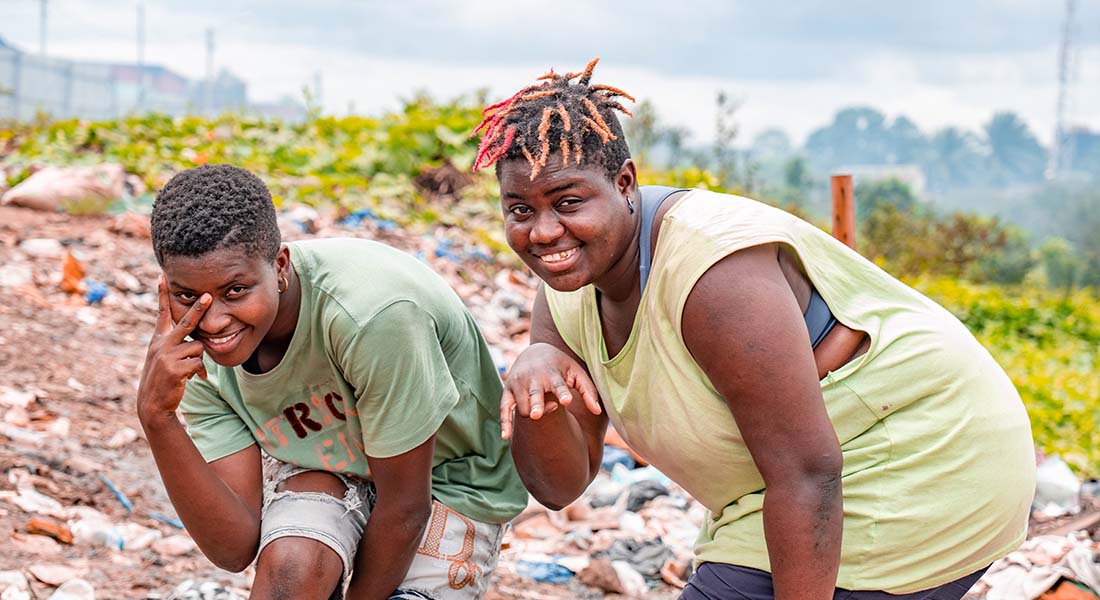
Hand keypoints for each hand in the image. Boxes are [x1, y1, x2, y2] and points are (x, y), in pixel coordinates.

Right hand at [136, 276, 210, 422]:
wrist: (153, 403)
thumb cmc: (163, 379)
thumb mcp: (165, 358)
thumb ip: (177, 346)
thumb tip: (200, 342)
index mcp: (158, 339)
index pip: (162, 313)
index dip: (163, 295)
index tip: (163, 276)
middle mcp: (161, 344)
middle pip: (186, 322)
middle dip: (199, 308)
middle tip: (209, 295)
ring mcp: (167, 356)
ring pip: (198, 348)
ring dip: (198, 360)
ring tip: (189, 370)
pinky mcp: (175, 368)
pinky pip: (199, 363)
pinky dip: (199, 372)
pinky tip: (191, 379)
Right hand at [500, 343, 600, 439]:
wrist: (535, 351)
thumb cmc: (560, 367)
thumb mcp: (576, 374)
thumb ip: (588, 392)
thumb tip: (598, 411)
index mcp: (552, 374)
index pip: (558, 385)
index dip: (562, 393)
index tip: (567, 401)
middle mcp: (534, 378)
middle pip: (535, 395)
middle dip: (536, 404)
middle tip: (538, 415)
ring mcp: (518, 384)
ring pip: (523, 407)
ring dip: (530, 413)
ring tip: (540, 411)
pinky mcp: (507, 391)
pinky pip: (504, 409)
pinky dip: (505, 422)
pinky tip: (505, 437)